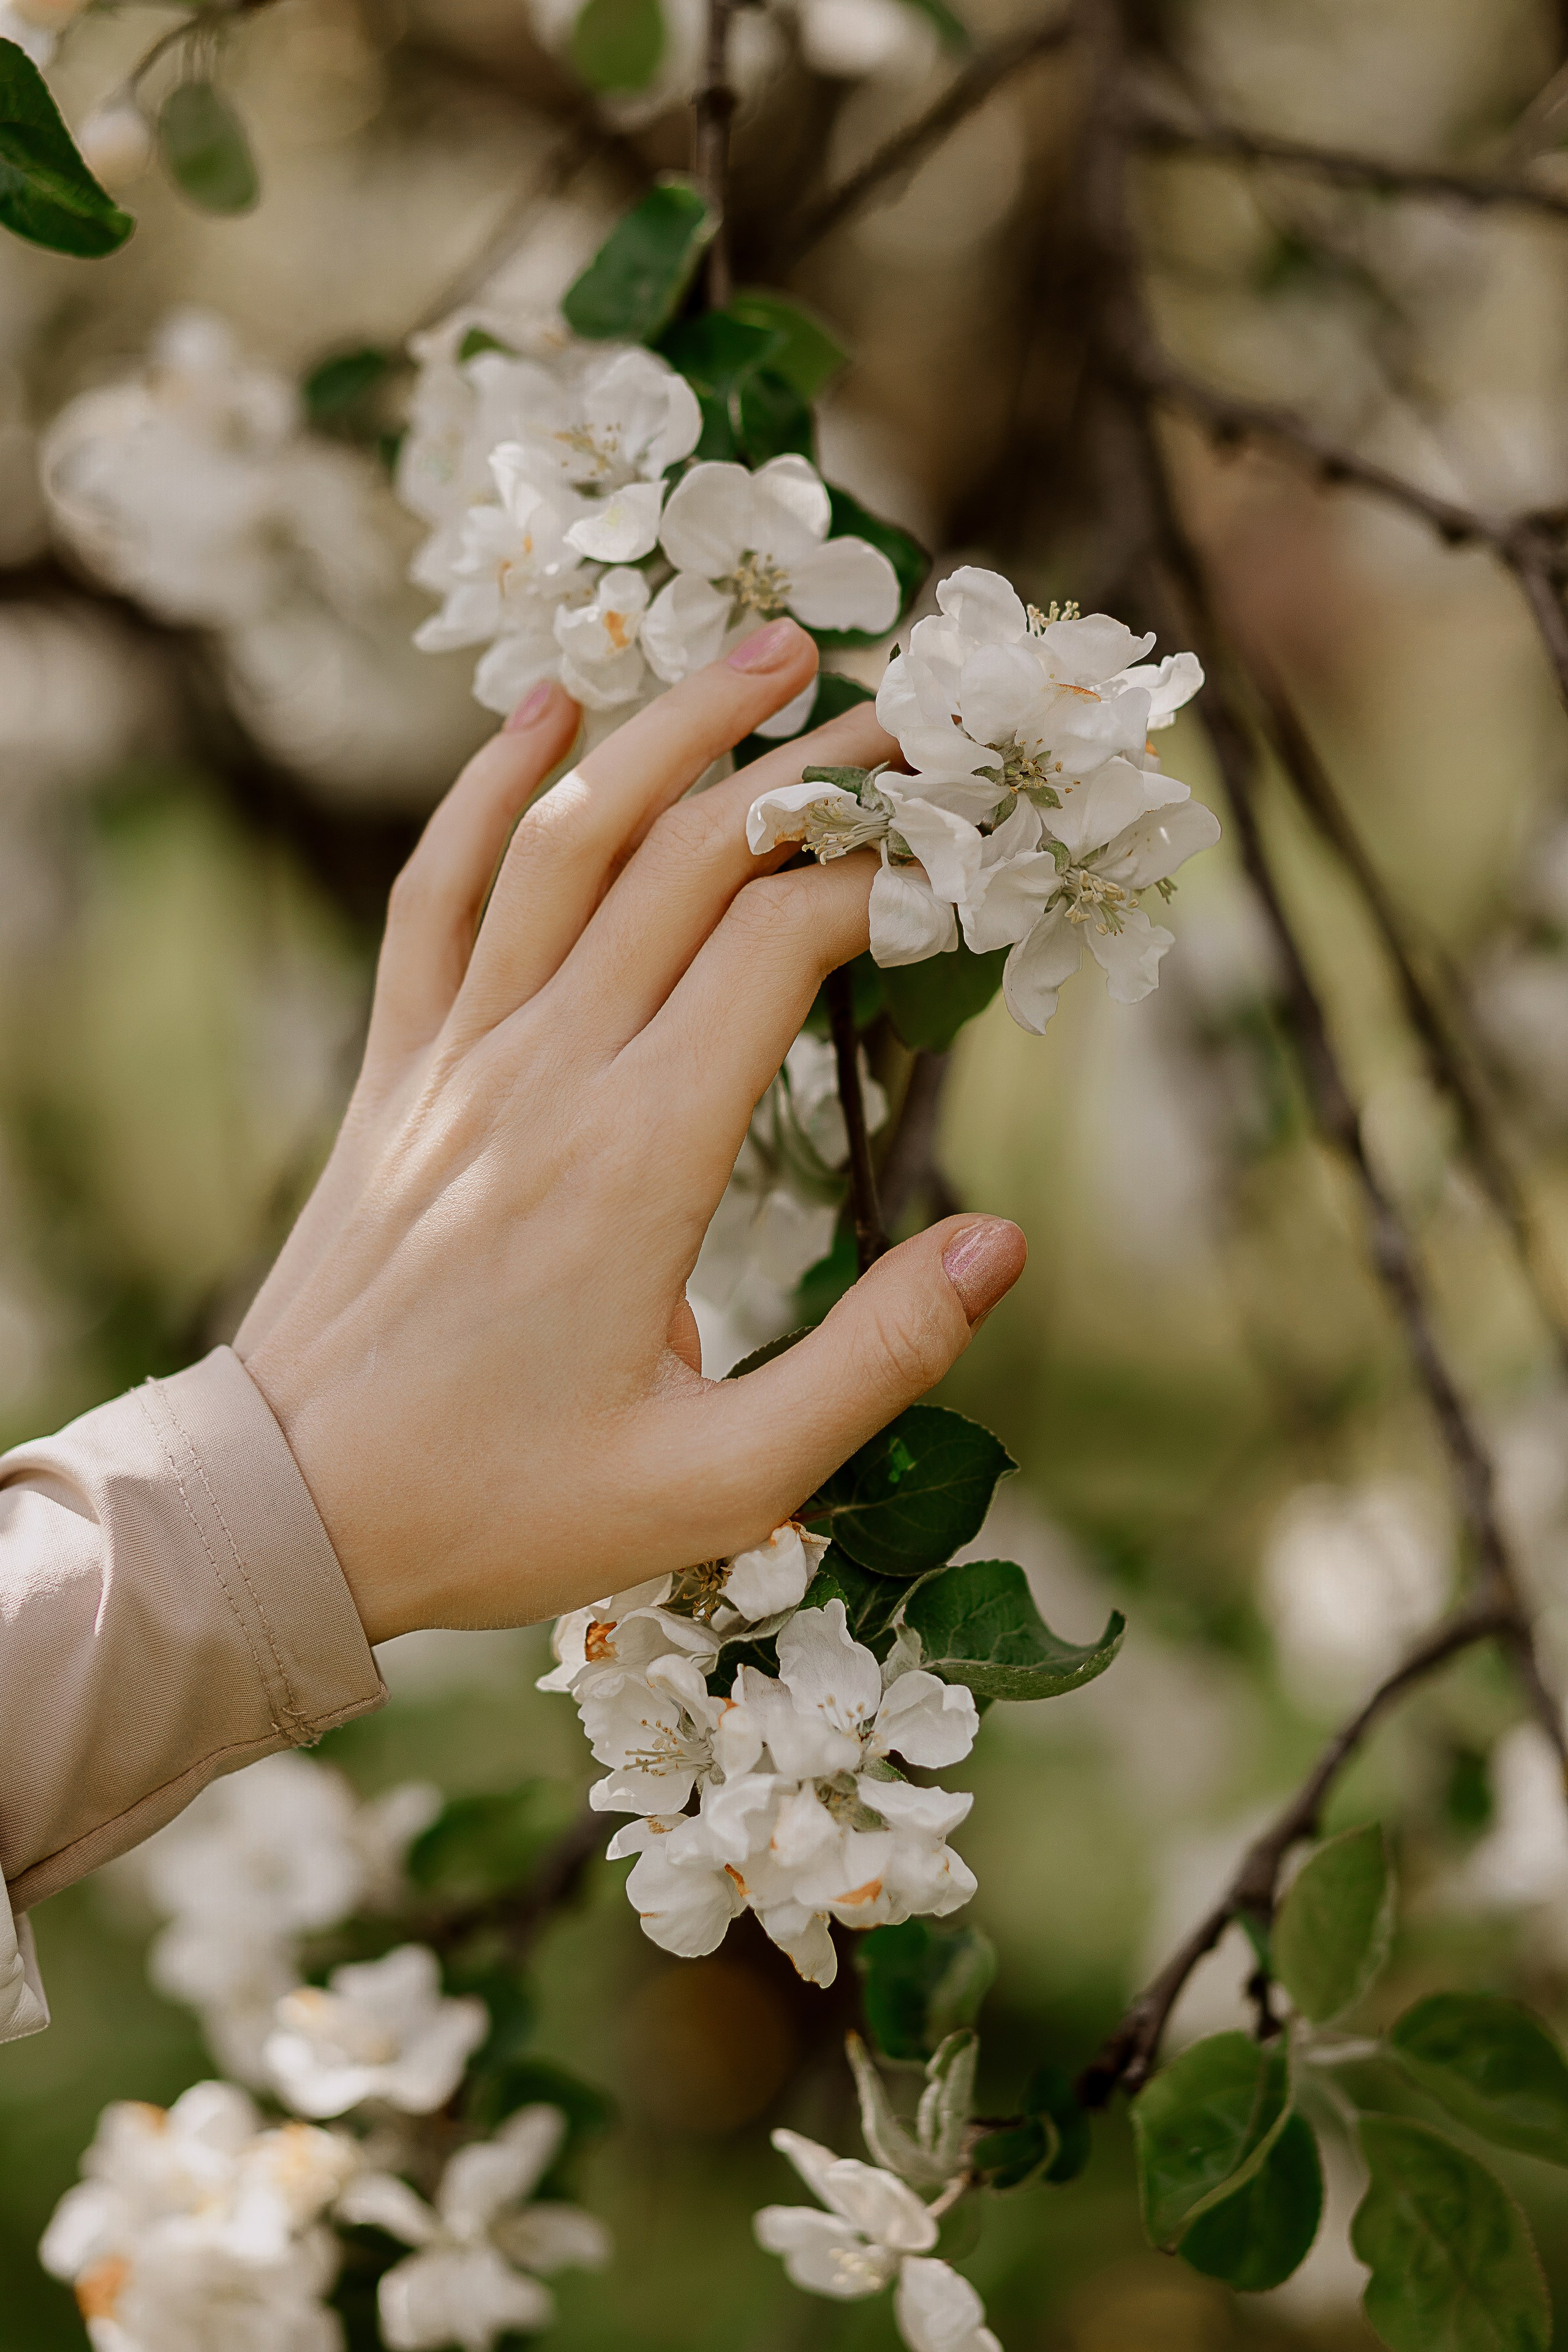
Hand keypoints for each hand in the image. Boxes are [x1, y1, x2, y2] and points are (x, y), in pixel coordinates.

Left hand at [236, 619, 1025, 1642]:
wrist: (295, 1509)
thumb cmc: (511, 1504)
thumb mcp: (724, 1482)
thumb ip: (873, 1360)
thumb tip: (1002, 1244)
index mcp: (642, 1159)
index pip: (781, 944)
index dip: (884, 875)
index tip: (960, 856)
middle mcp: (547, 1072)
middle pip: (692, 857)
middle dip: (810, 767)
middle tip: (904, 709)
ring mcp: (457, 1056)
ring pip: (567, 840)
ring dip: (670, 730)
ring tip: (765, 651)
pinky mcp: (397, 1068)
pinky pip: (433, 892)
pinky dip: (485, 789)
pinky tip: (542, 711)